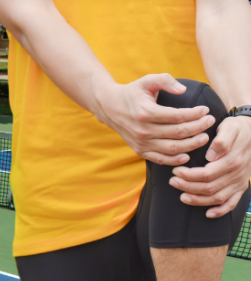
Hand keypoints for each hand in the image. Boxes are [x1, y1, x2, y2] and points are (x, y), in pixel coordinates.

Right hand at [95, 74, 215, 165]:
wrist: (110, 108)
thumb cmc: (132, 93)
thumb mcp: (146, 80)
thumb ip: (165, 80)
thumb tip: (183, 89)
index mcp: (146, 112)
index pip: (177, 116)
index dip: (194, 114)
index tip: (205, 109)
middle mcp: (143, 130)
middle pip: (178, 133)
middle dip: (198, 128)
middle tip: (210, 121)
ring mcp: (141, 142)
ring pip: (173, 148)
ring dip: (192, 144)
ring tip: (204, 137)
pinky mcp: (140, 150)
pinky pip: (161, 159)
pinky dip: (176, 159)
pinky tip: (188, 154)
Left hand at [170, 116, 250, 217]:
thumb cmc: (237, 128)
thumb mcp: (230, 127)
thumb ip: (221, 141)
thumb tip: (211, 155)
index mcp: (232, 160)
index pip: (207, 174)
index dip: (189, 175)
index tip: (175, 170)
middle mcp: (237, 174)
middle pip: (209, 188)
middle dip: (187, 187)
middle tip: (172, 181)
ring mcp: (239, 182)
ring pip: (217, 198)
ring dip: (198, 200)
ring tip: (182, 196)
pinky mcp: (241, 186)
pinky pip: (232, 203)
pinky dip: (220, 211)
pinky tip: (207, 214)